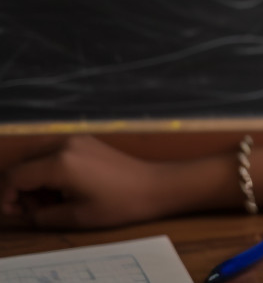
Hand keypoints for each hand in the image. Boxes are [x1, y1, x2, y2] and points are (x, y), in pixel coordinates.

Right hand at [0, 135, 171, 228]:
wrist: (154, 185)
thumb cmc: (118, 204)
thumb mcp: (75, 217)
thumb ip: (40, 215)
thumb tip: (22, 211)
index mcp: (60, 162)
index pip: (14, 176)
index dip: (6, 196)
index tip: (15, 213)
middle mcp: (64, 144)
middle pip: (21, 163)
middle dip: (19, 187)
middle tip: (35, 209)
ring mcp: (75, 139)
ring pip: (35, 156)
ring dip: (33, 178)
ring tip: (52, 200)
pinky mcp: (84, 140)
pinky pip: (52, 152)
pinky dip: (47, 169)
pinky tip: (64, 187)